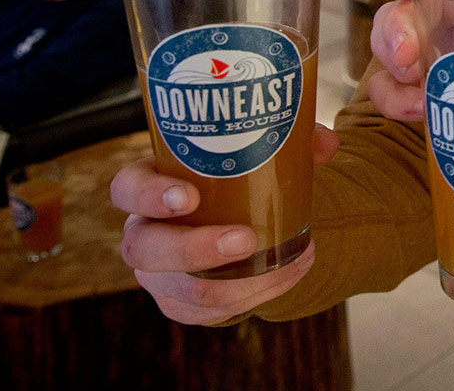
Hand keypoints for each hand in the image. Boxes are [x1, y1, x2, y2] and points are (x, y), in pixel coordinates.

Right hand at [112, 124, 338, 324]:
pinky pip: (211, 312)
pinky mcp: (182, 303)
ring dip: (236, 282)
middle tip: (244, 240)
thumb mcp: (257, 153)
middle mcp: (146, 232)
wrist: (240, 220)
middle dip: (193, 249)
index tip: (189, 196)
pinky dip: (256, 295)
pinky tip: (291, 273)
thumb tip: (326, 143)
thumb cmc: (238, 177)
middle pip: (144, 249)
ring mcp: (160, 274)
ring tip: (287, 261)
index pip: (127, 189)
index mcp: (152, 186)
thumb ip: (291, 140)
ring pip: (181, 290)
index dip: (149, 195)